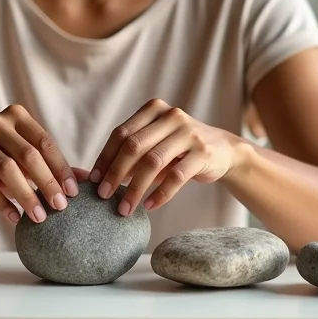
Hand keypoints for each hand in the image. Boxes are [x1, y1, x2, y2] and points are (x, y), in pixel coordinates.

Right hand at [0, 104, 78, 223]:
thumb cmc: (0, 158)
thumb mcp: (25, 157)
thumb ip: (53, 165)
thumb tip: (87, 179)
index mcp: (17, 116)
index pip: (45, 142)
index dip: (60, 167)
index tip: (73, 192)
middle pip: (28, 155)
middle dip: (47, 183)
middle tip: (60, 206)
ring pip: (7, 169)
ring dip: (26, 195)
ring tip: (40, 216)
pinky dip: (3, 203)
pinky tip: (15, 218)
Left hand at [90, 99, 247, 215]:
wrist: (223, 150)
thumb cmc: (179, 149)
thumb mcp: (154, 145)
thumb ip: (130, 155)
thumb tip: (94, 176)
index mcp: (153, 110)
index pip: (121, 133)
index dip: (105, 157)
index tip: (94, 180)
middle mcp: (170, 116)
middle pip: (134, 146)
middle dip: (115, 173)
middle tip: (103, 196)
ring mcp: (188, 132)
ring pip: (153, 162)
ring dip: (135, 189)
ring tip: (125, 208)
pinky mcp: (203, 152)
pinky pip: (176, 176)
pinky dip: (160, 194)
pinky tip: (149, 206)